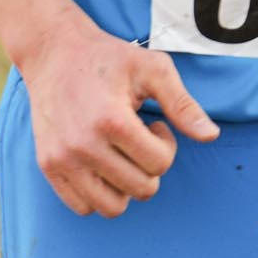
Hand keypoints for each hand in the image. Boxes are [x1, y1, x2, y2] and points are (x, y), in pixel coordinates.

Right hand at [19, 15, 218, 216]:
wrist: (51, 51)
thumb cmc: (106, 58)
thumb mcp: (151, 68)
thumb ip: (182, 104)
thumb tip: (211, 136)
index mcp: (110, 120)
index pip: (160, 164)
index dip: (166, 144)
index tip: (153, 124)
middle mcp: (82, 143)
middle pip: (142, 188)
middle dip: (149, 167)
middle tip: (136, 139)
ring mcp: (61, 157)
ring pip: (112, 207)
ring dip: (124, 186)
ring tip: (118, 155)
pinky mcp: (47, 163)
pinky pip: (82, 206)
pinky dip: (97, 194)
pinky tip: (98, 165)